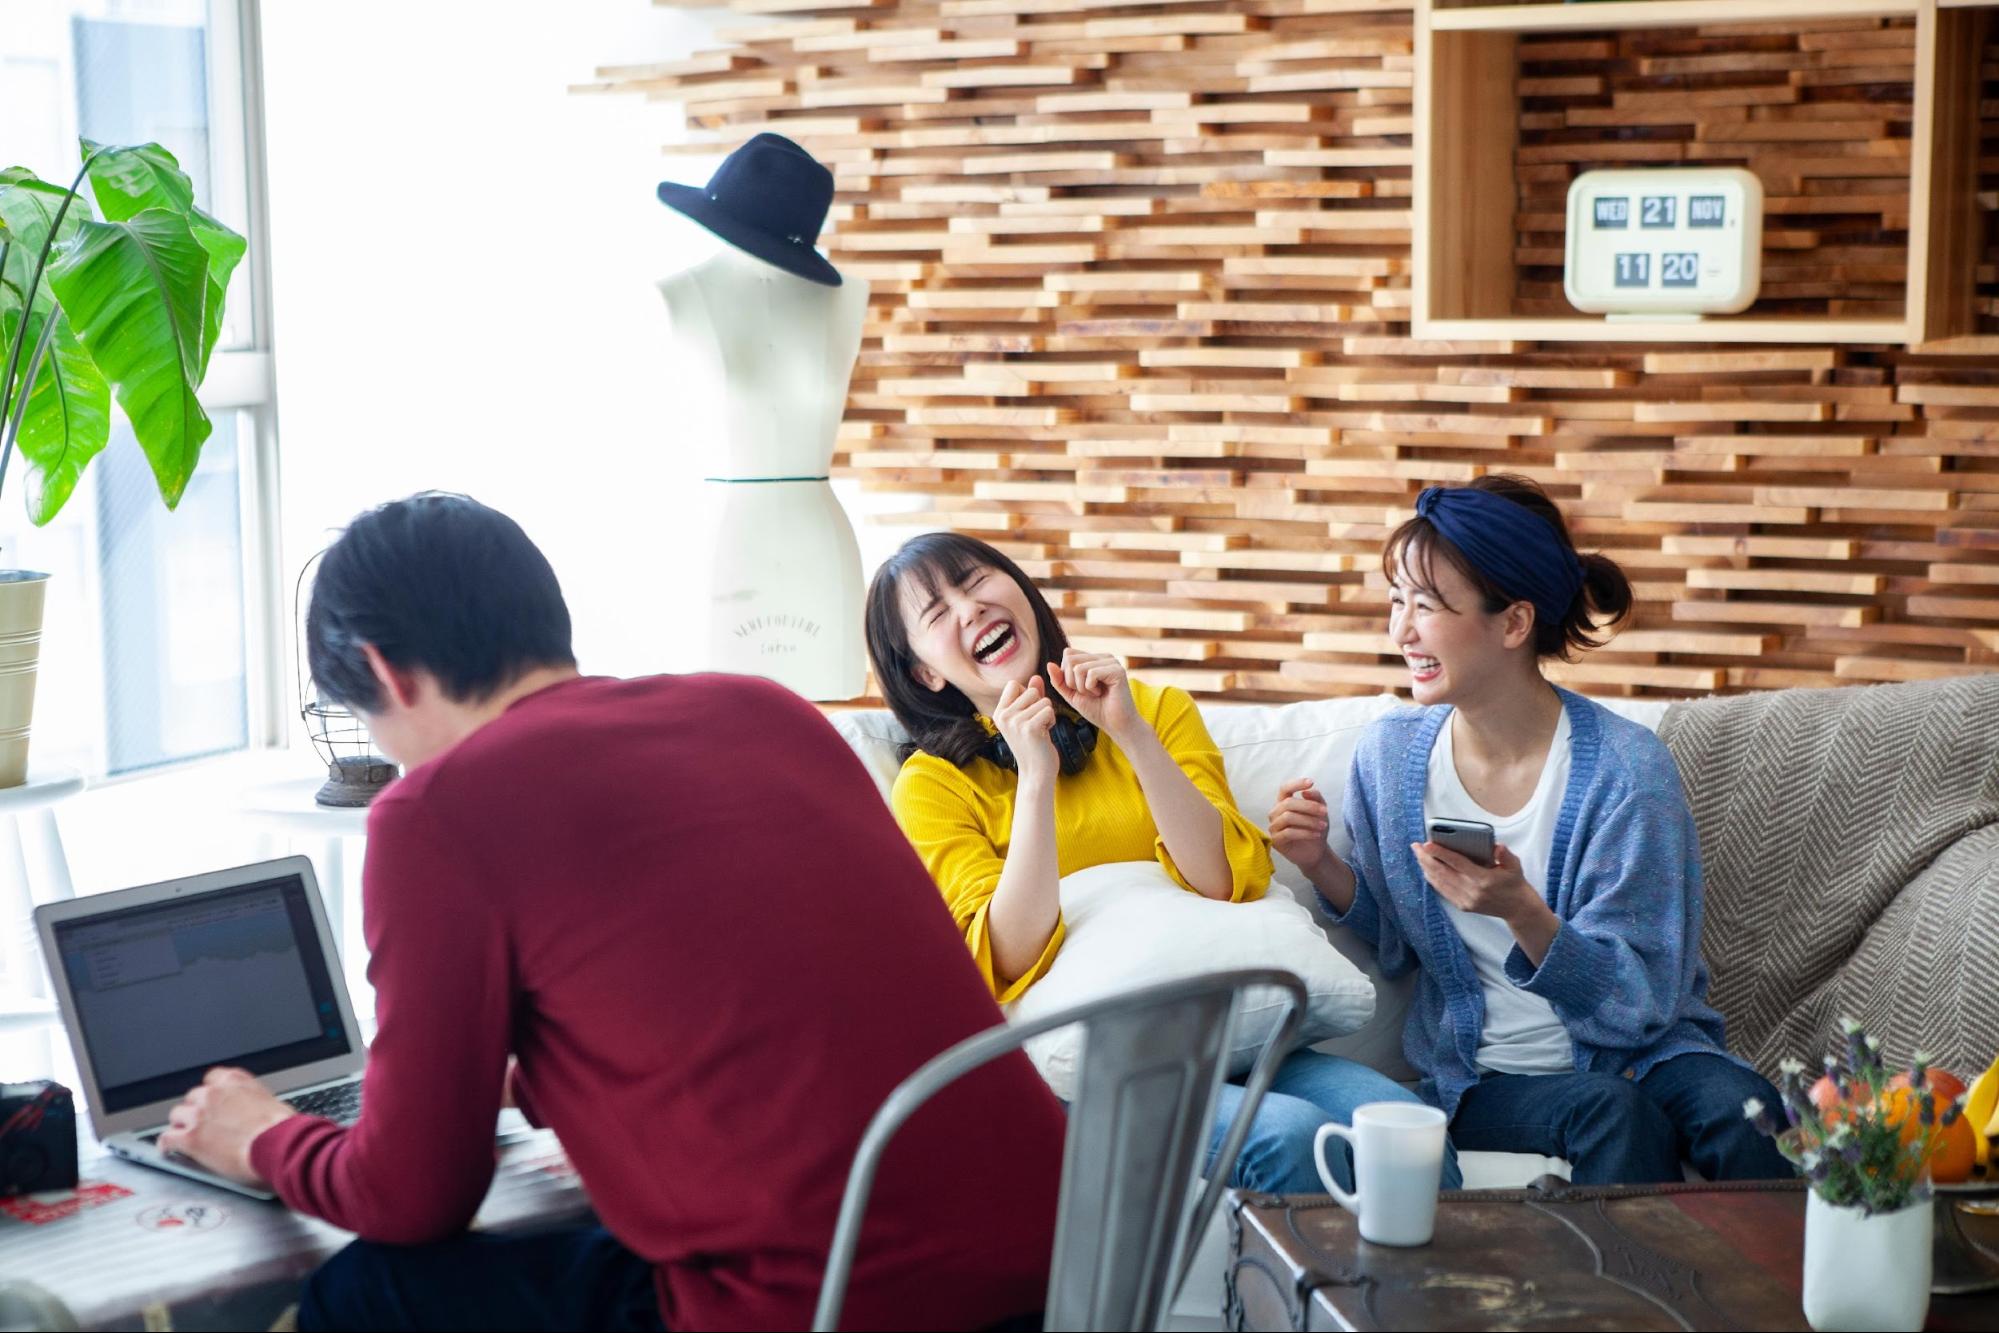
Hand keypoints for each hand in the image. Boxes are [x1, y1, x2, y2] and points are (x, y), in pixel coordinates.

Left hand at [157, 1067, 295, 1187]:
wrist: (280, 1145)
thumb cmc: (283, 1128)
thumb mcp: (272, 1102)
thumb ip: (253, 1101)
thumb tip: (253, 1112)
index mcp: (235, 1080)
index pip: (212, 1078)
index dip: (210, 1093)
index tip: (212, 1102)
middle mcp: (214, 1093)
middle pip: (192, 1097)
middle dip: (196, 1110)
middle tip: (203, 1124)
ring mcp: (199, 1115)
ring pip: (177, 1115)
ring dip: (181, 1125)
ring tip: (185, 1136)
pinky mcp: (190, 1138)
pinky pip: (167, 1138)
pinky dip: (167, 1145)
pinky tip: (168, 1150)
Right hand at [992, 676, 1058, 782]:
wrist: (1036, 772)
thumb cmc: (1033, 744)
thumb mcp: (1028, 717)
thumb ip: (1032, 696)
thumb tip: (1037, 677)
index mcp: (999, 712)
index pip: (1014, 684)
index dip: (1027, 694)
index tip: (1028, 713)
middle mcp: (1004, 716)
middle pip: (1031, 691)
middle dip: (1040, 705)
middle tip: (1036, 725)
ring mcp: (1015, 722)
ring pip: (1043, 700)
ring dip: (1047, 714)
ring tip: (1040, 730)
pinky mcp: (1030, 728)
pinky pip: (1049, 710)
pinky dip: (1052, 721)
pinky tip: (1045, 734)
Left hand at [1047, 648, 1139, 740]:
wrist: (1115, 725)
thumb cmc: (1096, 710)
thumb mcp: (1071, 695)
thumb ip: (1059, 680)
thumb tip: (1049, 664)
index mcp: (1094, 659)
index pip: (1068, 653)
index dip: (1066, 674)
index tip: (1079, 688)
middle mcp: (1103, 657)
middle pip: (1070, 659)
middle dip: (1072, 681)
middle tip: (1086, 692)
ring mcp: (1111, 661)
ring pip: (1078, 667)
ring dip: (1082, 687)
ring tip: (1095, 694)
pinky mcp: (1117, 670)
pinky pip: (1091, 673)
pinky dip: (1090, 688)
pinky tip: (1101, 693)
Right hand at [1269, 779, 1333, 873]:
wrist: (1315, 851)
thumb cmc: (1315, 828)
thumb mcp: (1320, 811)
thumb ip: (1316, 799)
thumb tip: (1306, 792)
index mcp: (1283, 802)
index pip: (1285, 788)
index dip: (1296, 784)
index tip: (1311, 782)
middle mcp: (1275, 813)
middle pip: (1288, 803)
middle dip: (1309, 806)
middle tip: (1325, 811)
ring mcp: (1274, 827)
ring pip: (1289, 817)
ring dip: (1309, 820)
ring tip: (1323, 825)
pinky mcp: (1276, 841)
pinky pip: (1289, 833)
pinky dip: (1306, 832)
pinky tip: (1317, 835)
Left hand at [1411, 840, 1539, 922]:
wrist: (1517, 908)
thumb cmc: (1514, 883)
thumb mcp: (1515, 866)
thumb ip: (1505, 855)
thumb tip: (1497, 846)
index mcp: (1483, 879)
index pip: (1457, 863)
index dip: (1440, 853)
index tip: (1427, 844)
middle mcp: (1472, 891)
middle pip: (1442, 872)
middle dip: (1426, 858)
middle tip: (1415, 846)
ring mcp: (1465, 900)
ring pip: (1439, 882)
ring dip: (1426, 867)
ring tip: (1418, 854)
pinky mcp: (1462, 906)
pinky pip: (1443, 890)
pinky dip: (1432, 879)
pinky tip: (1426, 869)